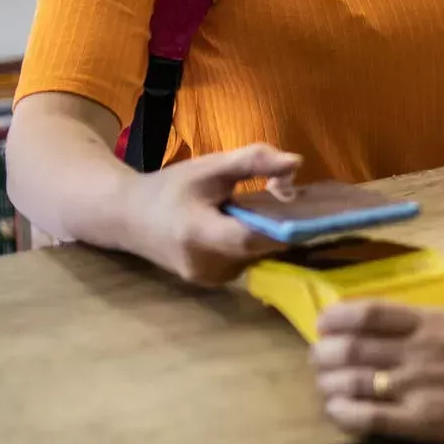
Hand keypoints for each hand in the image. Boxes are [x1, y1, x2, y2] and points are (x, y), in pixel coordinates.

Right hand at [125, 142, 300, 285]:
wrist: (128, 217)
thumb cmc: (172, 187)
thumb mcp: (211, 167)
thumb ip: (254, 161)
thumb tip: (297, 163)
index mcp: (198, 234)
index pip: (249, 238)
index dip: (282, 228)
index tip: (314, 214)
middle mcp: (204, 265)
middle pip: (258, 249)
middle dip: (282, 228)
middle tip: (305, 206)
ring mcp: (209, 279)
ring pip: (256, 258)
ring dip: (269, 237)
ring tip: (278, 212)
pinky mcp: (213, 282)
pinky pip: (247, 263)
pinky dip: (256, 245)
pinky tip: (257, 226)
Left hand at [313, 301, 443, 443]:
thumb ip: (441, 327)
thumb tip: (412, 329)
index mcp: (435, 321)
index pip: (370, 313)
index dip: (338, 317)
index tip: (325, 322)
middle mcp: (418, 350)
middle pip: (352, 347)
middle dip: (326, 352)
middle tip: (320, 358)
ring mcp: (417, 387)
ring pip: (352, 381)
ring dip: (330, 382)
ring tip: (326, 384)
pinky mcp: (421, 422)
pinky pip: (368, 417)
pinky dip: (344, 412)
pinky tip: (337, 410)